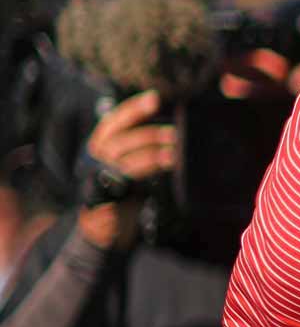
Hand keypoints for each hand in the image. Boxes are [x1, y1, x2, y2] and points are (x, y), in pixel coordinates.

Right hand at [77, 90, 174, 250]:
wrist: (105, 227)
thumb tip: (173, 127)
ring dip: (153, 154)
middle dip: (149, 134)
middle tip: (175, 133)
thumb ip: (140, 145)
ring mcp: (101, 177)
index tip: (156, 98)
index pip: (114, 121)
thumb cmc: (123, 188)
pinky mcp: (109, 197)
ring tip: (176, 154)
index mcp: (101, 144)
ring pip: (126, 160)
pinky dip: (150, 173)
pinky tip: (169, 169)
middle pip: (121, 139)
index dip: (133, 108)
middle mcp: (97, 158)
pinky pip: (130, 182)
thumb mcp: (127, 162)